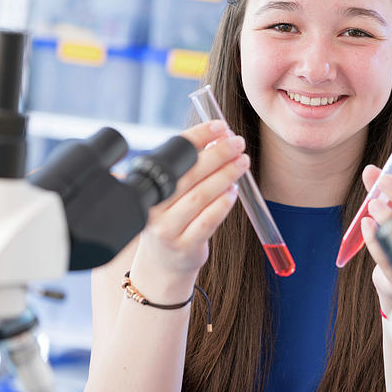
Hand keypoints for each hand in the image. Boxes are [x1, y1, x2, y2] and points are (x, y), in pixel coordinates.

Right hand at [129, 120, 247, 299]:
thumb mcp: (174, 193)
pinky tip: (233, 191)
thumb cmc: (173, 219)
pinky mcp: (183, 246)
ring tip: (242, 163)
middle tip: (238, 143)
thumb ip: (192, 169)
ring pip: (200, 196)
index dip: (198, 137)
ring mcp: (166, 228)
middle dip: (217, 154)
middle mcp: (153, 206)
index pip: (174, 153)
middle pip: (189, 174)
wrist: (163, 265)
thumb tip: (221, 138)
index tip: (220, 126)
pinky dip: (222, 204)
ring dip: (225, 176)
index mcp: (149, 184)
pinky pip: (206, 221)